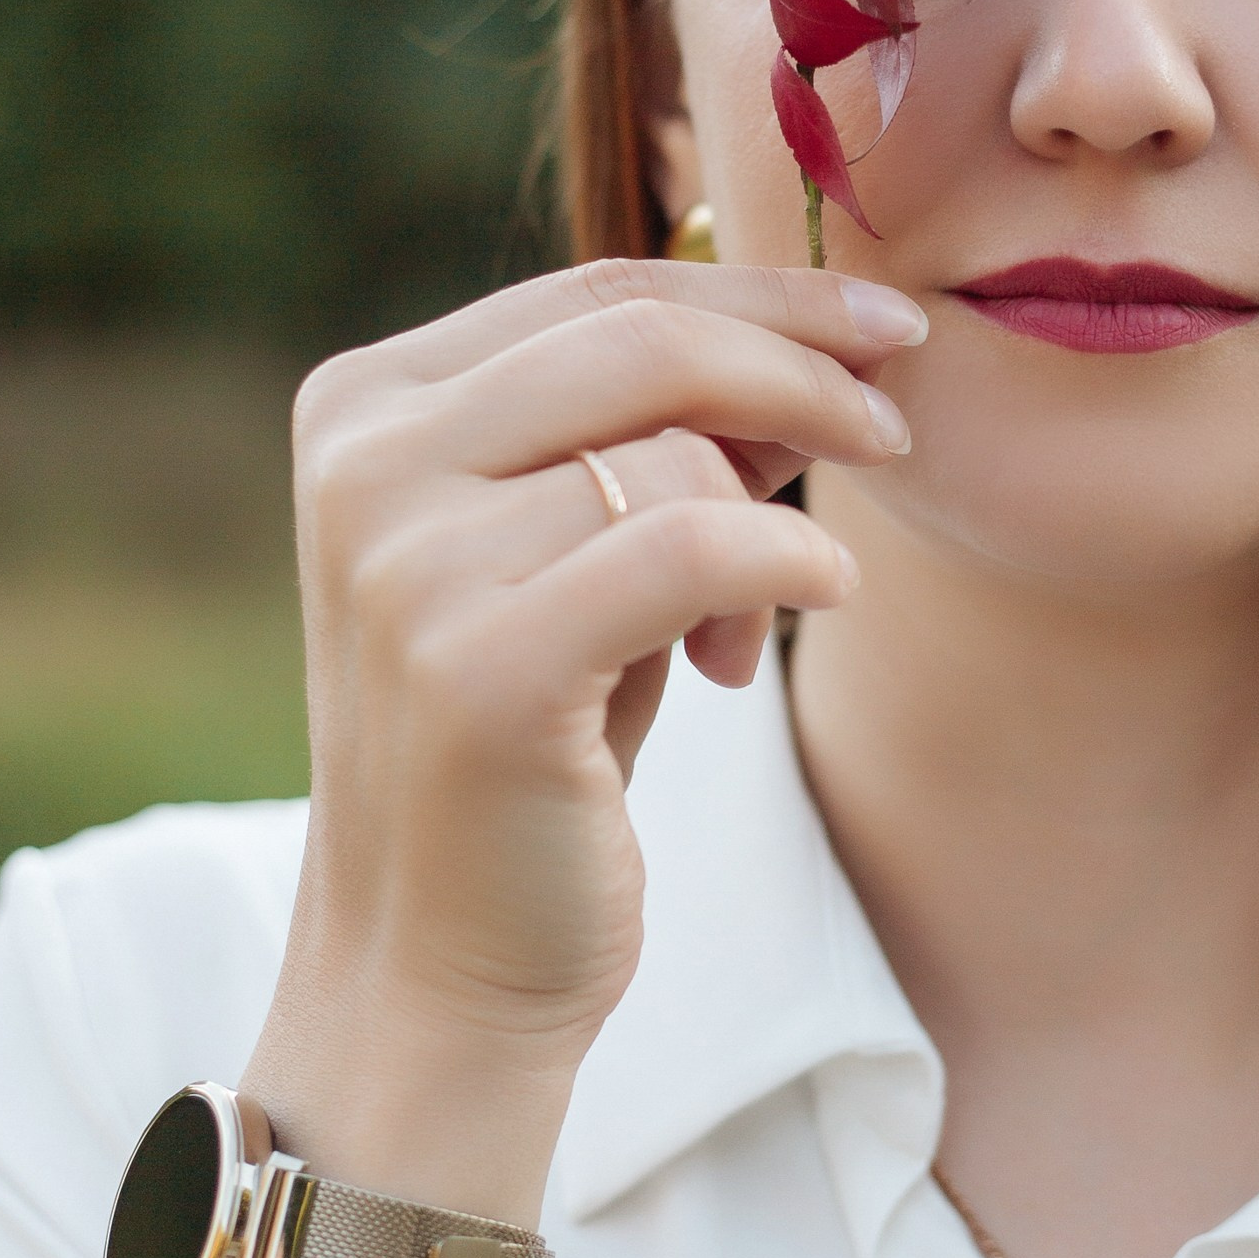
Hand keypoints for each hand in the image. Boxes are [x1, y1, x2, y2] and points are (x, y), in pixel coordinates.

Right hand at [252, 259, 923, 1192]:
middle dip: (802, 367)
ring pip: (673, 452)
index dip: (764, 294)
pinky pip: (692, 548)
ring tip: (746, 632)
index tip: (886, 327)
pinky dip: (785, 565)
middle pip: (641, 338)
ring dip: (768, 522)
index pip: (600, 291)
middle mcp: (365, 463)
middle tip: (892, 430)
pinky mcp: (473, 667)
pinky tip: (811, 601)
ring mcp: (405, 563)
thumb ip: (655, 432)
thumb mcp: (578, 552)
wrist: (438, 966)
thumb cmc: (534, 749)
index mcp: (365, 407)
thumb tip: (819, 329)